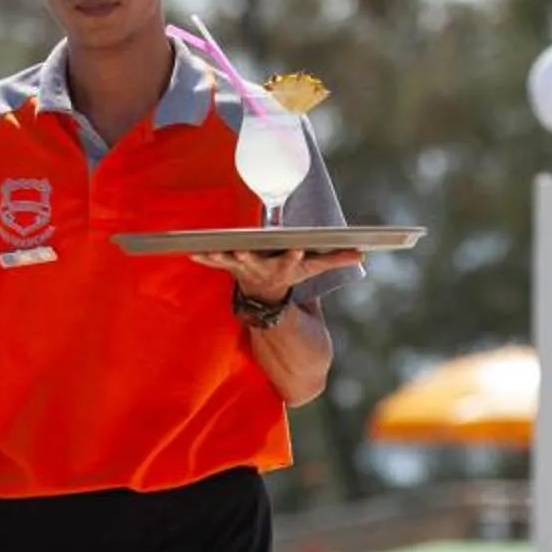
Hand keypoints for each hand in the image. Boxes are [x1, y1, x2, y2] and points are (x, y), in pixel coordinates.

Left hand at [198, 248, 361, 302]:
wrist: (267, 302)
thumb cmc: (290, 276)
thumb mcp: (313, 269)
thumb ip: (335, 260)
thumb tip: (362, 252)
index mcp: (284, 269)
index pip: (292, 262)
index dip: (294, 257)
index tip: (298, 250)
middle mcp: (263, 271)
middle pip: (255, 263)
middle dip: (248, 256)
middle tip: (241, 249)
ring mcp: (244, 270)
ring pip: (229, 262)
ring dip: (218, 257)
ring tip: (206, 249)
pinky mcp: (230, 267)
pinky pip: (214, 262)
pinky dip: (203, 257)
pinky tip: (190, 251)